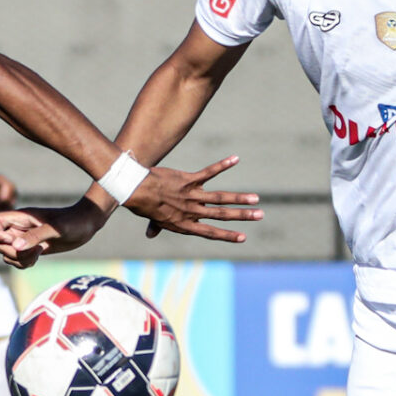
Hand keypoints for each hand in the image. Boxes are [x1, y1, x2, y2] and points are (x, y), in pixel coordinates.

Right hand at [0, 199, 110, 268]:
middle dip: (12, 252)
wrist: (87, 223)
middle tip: (33, 250)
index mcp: (21, 217)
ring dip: (18, 260)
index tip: (16, 241)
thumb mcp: (57, 229)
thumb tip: (15, 246)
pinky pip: (17, 260)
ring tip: (37, 254)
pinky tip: (38, 257)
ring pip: (6, 254)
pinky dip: (23, 263)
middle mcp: (20, 227)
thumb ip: (35, 236)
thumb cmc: (74, 221)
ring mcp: (25, 238)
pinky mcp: (31, 248)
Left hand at [126, 155, 261, 244]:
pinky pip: (209, 172)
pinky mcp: (188, 180)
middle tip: (260, 215)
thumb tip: (150, 235)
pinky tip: (235, 159)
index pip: (210, 232)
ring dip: (240, 198)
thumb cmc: (143, 205)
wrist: (135, 190)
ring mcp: (191, 196)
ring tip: (256, 199)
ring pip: (220, 198)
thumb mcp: (152, 219)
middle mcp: (191, 212)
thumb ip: (156, 227)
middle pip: (221, 215)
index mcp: (184, 224)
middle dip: (242, 216)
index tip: (243, 237)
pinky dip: (223, 165)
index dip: (227, 235)